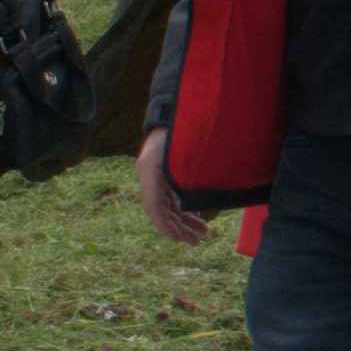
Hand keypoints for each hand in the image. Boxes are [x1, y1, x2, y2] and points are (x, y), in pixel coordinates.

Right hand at [136, 126, 208, 247]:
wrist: (175, 109)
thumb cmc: (185, 127)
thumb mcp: (189, 148)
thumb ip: (192, 173)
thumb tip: (197, 201)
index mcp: (150, 168)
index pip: (153, 205)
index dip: (165, 224)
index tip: (177, 239)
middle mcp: (148, 173)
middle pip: (159, 209)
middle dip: (178, 228)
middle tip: (197, 241)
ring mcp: (153, 174)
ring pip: (165, 205)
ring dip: (182, 221)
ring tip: (202, 234)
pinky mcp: (160, 175)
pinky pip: (168, 198)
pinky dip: (182, 210)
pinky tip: (195, 218)